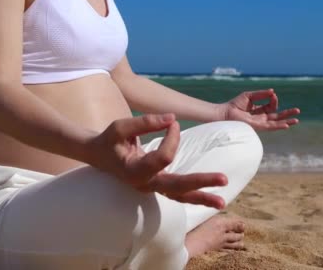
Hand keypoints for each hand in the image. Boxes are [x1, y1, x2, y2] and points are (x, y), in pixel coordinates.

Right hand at [88, 113, 227, 208]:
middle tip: (224, 179)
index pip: (163, 158)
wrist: (98, 155)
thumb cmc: (109, 139)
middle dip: (201, 182)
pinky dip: (194, 195)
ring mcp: (151, 187)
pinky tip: (212, 198)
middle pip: (176, 186)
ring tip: (223, 203)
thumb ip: (146, 122)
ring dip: (202, 197)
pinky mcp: (157, 185)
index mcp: (133, 172)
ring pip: (179, 196)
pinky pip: (178, 193)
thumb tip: (172, 118)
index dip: (172, 138)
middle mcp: (144, 184)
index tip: (172, 123)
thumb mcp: (121, 126)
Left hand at [217, 89, 300, 130]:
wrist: (225, 113)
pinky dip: (278, 125)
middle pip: (277, 116)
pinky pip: (270, 127)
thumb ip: (261, 94)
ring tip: (296, 120)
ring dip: (286, 121)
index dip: (274, 100)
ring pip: (276, 123)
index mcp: (259, 111)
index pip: (271, 106)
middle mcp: (260, 118)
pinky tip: (286, 124)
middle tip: (297, 111)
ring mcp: (260, 123)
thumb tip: (273, 92)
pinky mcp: (257, 127)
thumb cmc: (235, 104)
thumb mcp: (250, 96)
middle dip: (287, 114)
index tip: (272, 94)